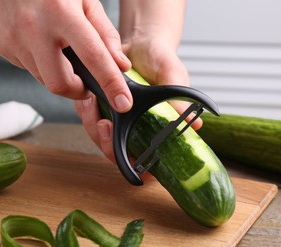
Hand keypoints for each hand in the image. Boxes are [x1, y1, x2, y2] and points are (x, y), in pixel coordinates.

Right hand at [0, 0, 132, 111]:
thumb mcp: (85, 0)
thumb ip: (105, 33)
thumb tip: (121, 66)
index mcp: (61, 12)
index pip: (92, 56)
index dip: (110, 83)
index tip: (123, 103)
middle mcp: (34, 27)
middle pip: (60, 83)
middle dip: (79, 91)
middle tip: (87, 83)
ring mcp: (13, 38)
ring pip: (45, 79)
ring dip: (60, 75)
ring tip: (61, 51)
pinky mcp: (1, 46)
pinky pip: (30, 69)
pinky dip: (43, 65)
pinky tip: (41, 44)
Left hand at [75, 37, 202, 162]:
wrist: (142, 42)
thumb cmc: (161, 61)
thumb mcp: (173, 77)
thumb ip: (180, 100)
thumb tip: (194, 124)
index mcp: (154, 130)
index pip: (145, 163)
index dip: (136, 168)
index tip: (132, 161)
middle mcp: (134, 128)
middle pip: (115, 153)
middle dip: (106, 143)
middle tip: (106, 125)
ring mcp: (116, 119)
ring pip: (98, 137)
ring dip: (92, 124)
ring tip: (94, 104)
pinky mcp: (100, 106)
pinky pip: (87, 116)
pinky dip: (85, 110)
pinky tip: (88, 96)